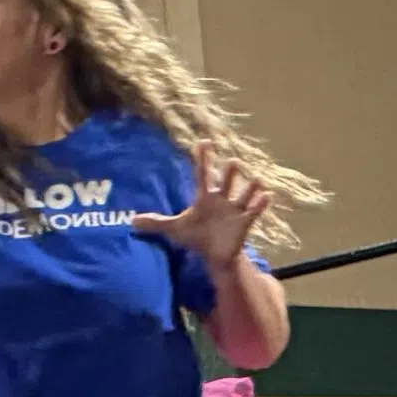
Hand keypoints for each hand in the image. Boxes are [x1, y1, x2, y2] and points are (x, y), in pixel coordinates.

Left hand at [135, 157, 269, 270]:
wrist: (214, 255)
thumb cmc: (196, 237)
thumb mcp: (175, 229)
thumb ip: (156, 223)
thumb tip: (131, 221)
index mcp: (205, 196)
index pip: (203, 172)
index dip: (203, 157)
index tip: (204, 141)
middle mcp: (222, 198)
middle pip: (227, 180)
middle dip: (230, 172)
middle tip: (233, 163)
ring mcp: (235, 209)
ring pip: (244, 193)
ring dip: (251, 186)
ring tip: (256, 180)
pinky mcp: (245, 221)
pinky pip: (254, 210)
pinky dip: (260, 204)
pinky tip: (266, 196)